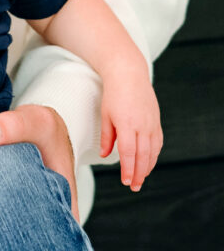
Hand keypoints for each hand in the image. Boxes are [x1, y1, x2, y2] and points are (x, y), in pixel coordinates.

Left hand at [99, 70, 161, 191]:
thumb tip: (105, 155)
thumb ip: (106, 136)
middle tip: (133, 187)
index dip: (127, 170)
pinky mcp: (156, 121)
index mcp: (126, 124)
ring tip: (140, 178)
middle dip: (138, 174)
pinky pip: (158, 143)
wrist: (129, 74)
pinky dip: (154, 155)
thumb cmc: (113, 93)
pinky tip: (148, 162)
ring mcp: (151, 123)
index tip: (125, 182)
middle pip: (142, 156)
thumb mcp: (105, 114)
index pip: (128, 153)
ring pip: (152, 152)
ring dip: (147, 167)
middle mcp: (142, 125)